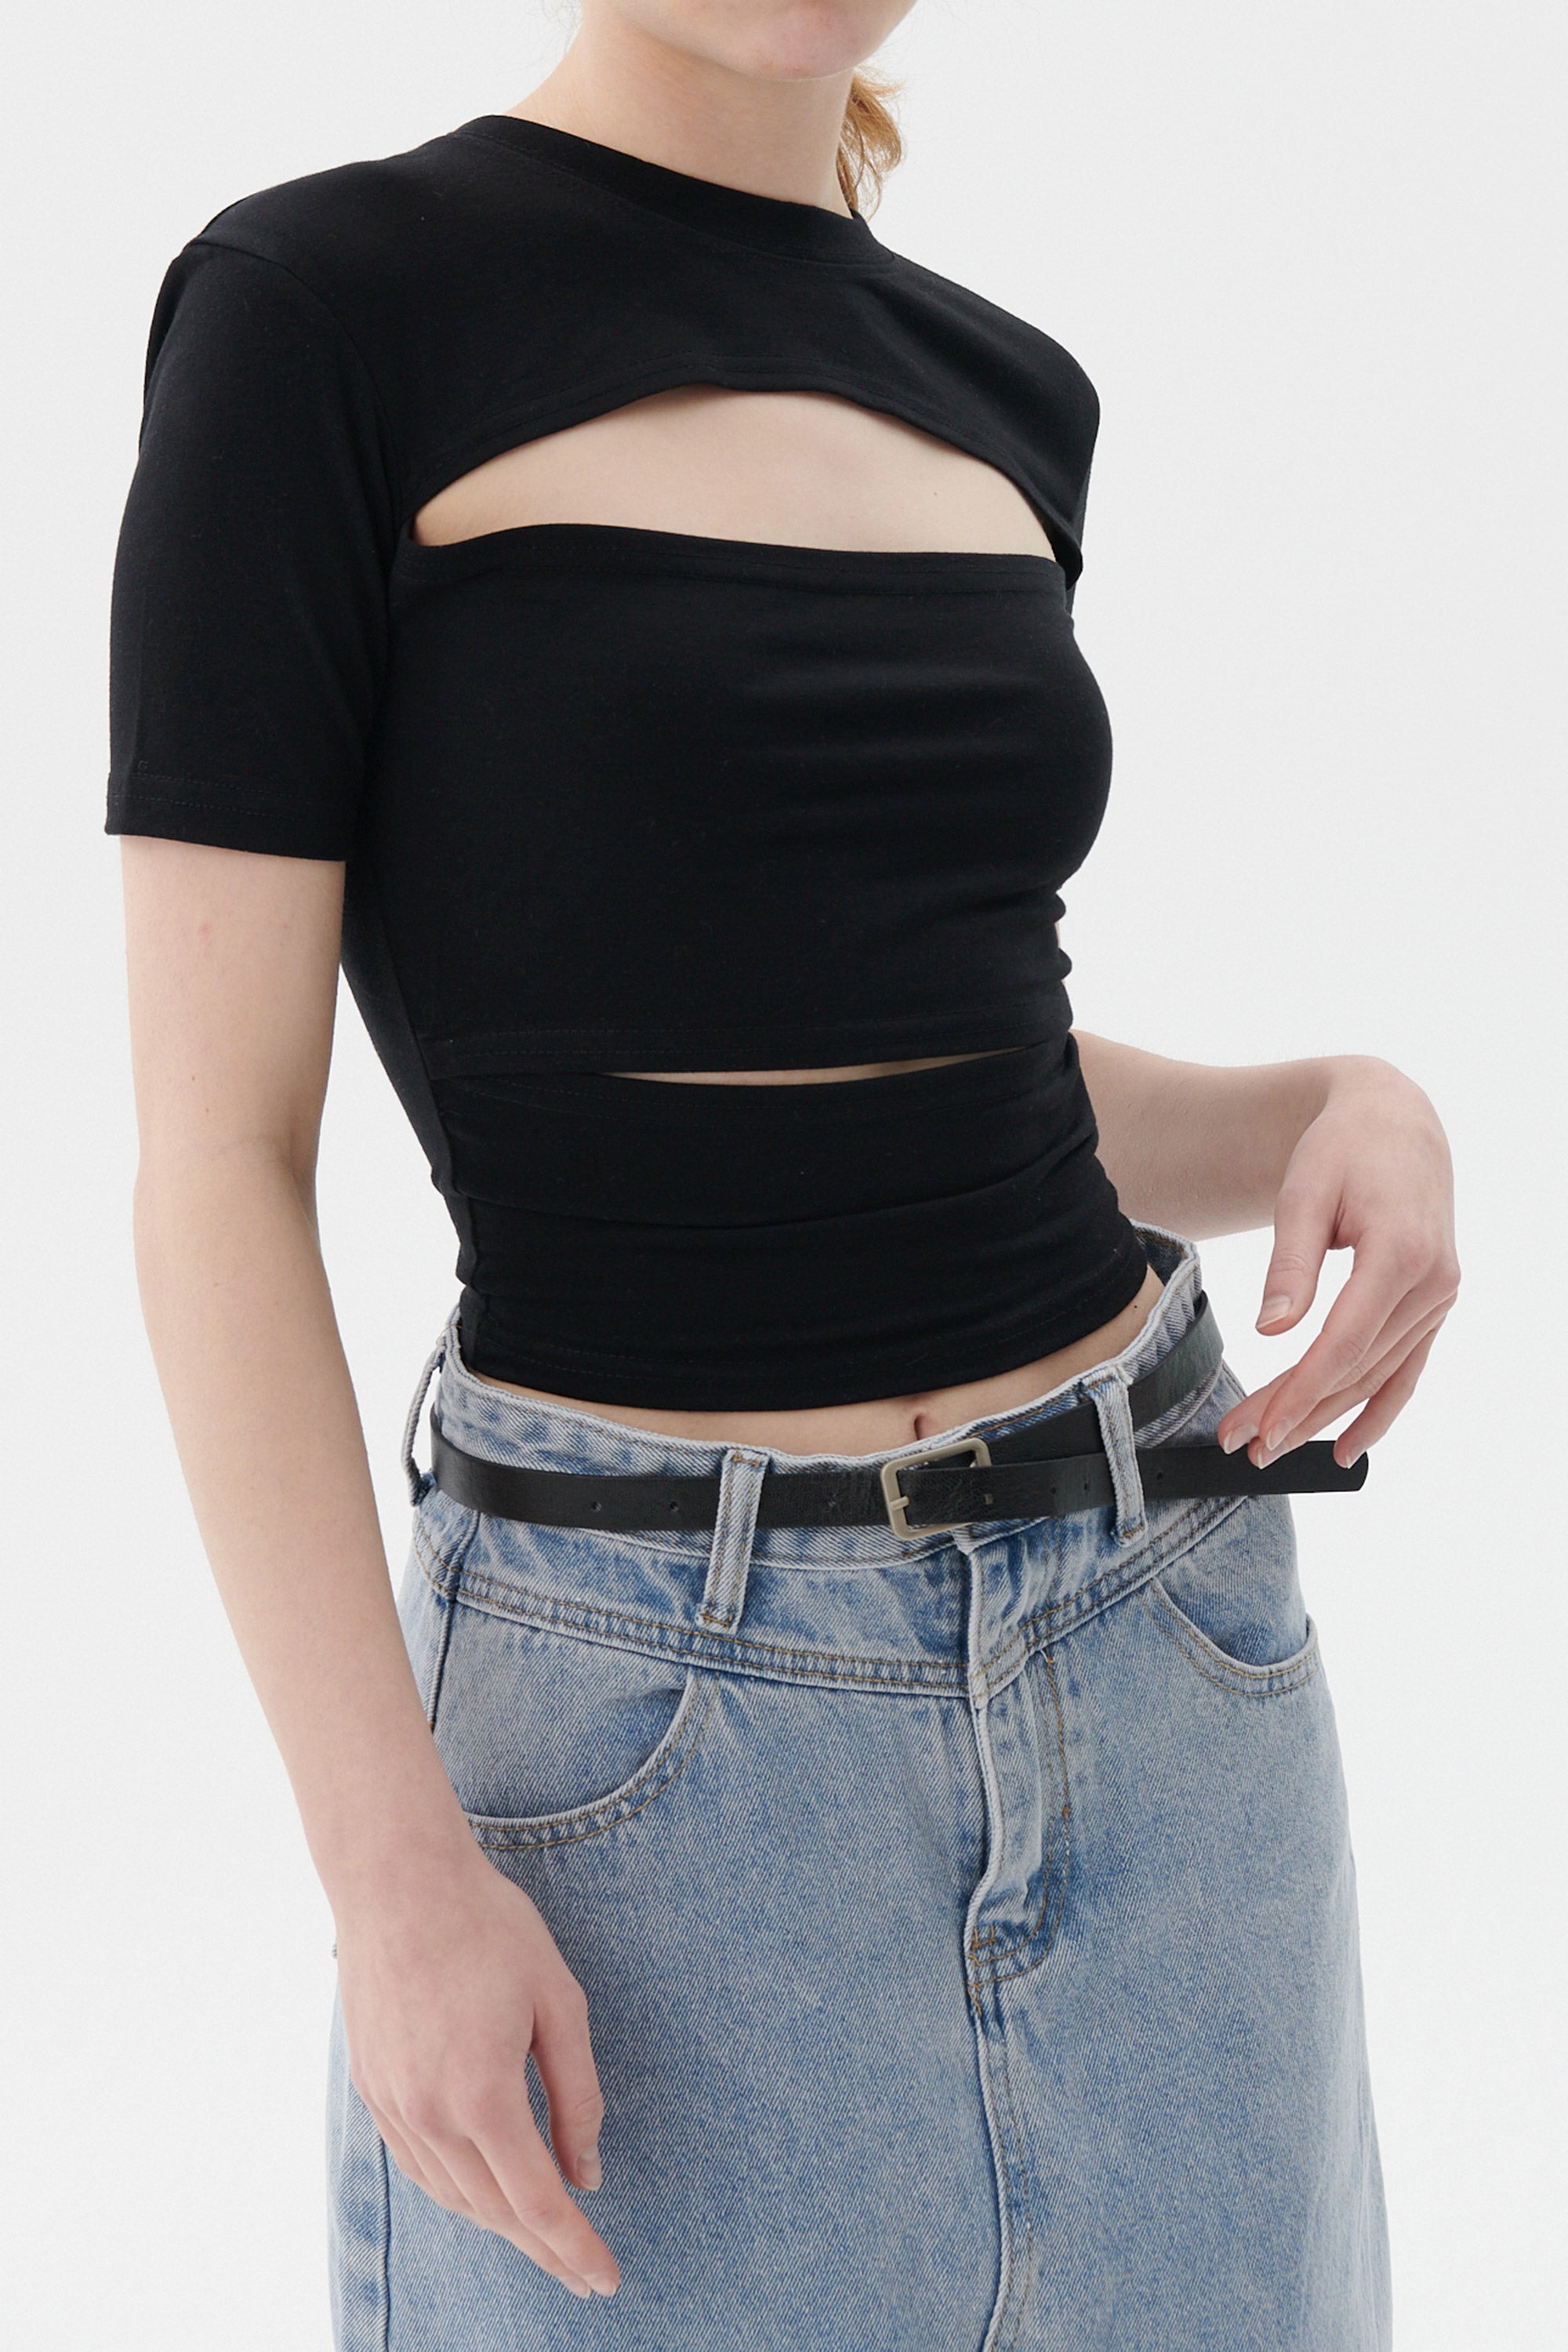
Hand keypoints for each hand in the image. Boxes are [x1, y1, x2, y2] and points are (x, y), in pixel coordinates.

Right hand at [335, 1844, 619, 2298]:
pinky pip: (420, 2168)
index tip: (606, 2279)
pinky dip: (460, 2192)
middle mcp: (428, 2115)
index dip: (575, 2247)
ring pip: (454, 2197)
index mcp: (482, 2095)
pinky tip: (486, 2191)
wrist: (398, 1882)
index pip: (537, 2201)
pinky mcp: (373, 2091)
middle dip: (545, 2250)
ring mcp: (393, 2107)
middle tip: (585, 2273)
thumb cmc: (489, 1929)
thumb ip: (578, 2095)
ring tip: (545, 2238)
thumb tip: (589, 2174)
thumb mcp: (560, 2001)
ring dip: (502, 2225)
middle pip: (495, 2213)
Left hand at [1215, 1056, 1458, 1469]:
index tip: (1262, 1425)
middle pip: (1358, 1367)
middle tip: (1245, 1444)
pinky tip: (1345, 1447)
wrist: (1394, 1123)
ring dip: (1327, 1416)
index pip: (1347, 1341)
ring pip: (1378, 1375)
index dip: (1303, 1391)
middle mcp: (1432, 1281)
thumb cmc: (1343, 1148)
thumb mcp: (1304, 1193)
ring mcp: (1438, 1297)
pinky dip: (1377, 1409)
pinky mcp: (1433, 1305)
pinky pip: (1406, 1369)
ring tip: (1272, 1448)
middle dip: (1300, 1412)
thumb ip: (1290, 1265)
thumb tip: (1271, 1332)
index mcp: (1403, 1252)